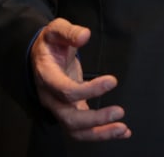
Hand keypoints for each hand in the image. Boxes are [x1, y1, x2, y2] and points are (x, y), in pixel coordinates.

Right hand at [31, 18, 131, 141]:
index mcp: (47, 76)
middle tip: (119, 111)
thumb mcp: (56, 29)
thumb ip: (69, 32)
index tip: (112, 81)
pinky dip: (101, 132)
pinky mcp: (70, 110)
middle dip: (95, 119)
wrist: (41, 55)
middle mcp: (51, 97)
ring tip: (122, 129)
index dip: (89, 90)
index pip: (66, 91)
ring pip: (76, 130)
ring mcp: (59, 107)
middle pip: (70, 119)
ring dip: (99, 133)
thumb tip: (84, 35)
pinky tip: (121, 131)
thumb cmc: (50, 43)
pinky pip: (83, 129)